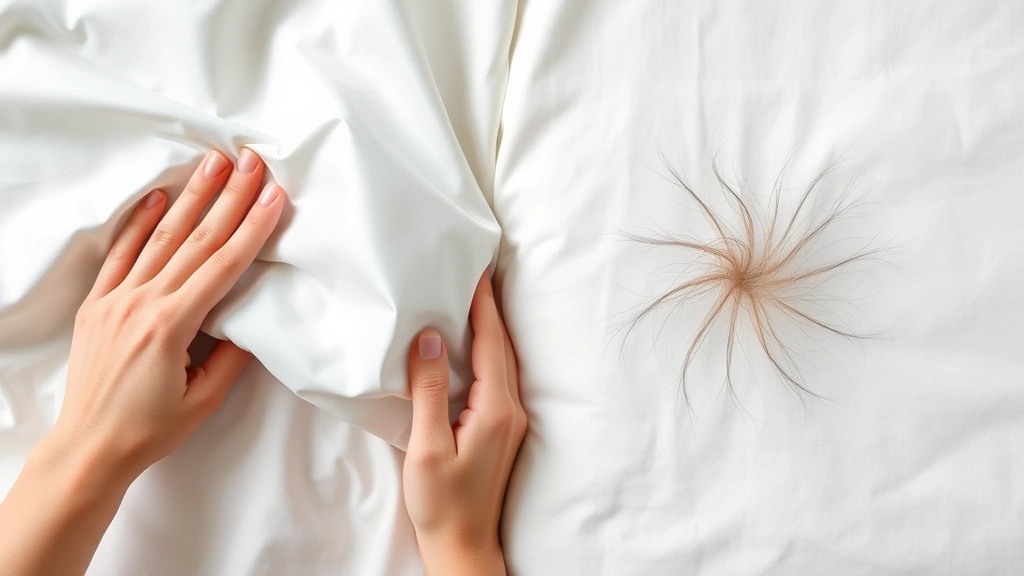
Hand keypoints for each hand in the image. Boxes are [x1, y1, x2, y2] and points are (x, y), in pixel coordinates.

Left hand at [57, 148, 283, 480]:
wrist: (89, 447)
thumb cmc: (150, 430)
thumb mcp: (205, 399)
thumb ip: (231, 355)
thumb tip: (248, 320)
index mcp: (172, 326)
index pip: (224, 265)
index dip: (253, 227)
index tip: (274, 195)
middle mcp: (142, 303)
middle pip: (197, 240)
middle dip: (229, 197)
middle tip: (250, 161)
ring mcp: (116, 300)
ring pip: (162, 237)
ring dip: (191, 197)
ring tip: (212, 163)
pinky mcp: (98, 304)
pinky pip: (121, 254)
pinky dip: (139, 222)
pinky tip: (157, 196)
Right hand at [403, 273, 527, 575]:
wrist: (463, 547)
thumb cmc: (441, 504)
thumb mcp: (427, 447)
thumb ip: (428, 390)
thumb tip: (429, 337)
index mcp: (496, 409)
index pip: (490, 342)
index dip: (482, 304)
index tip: (475, 268)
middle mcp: (511, 410)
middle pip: (502, 345)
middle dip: (490, 307)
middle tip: (473, 270)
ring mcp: (510, 420)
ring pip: (502, 360)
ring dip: (490, 327)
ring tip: (472, 297)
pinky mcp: (501, 429)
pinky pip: (496, 377)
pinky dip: (486, 351)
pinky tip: (469, 345)